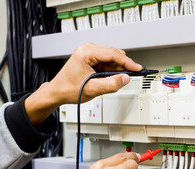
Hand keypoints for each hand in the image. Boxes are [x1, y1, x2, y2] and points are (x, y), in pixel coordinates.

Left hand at [24, 43, 142, 125]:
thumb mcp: (93, 89)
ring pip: (112, 59)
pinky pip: (107, 62)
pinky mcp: (91, 58)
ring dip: (117, 69)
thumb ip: (111, 84)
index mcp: (86, 52)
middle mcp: (87, 49)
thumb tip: (125, 79)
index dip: (128, 62)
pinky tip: (111, 78)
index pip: (113, 54)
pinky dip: (112, 70)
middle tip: (131, 76)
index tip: (138, 68)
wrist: (57, 92)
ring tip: (116, 81)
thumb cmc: (68, 89)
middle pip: (114, 54)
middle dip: (123, 66)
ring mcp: (89, 53)